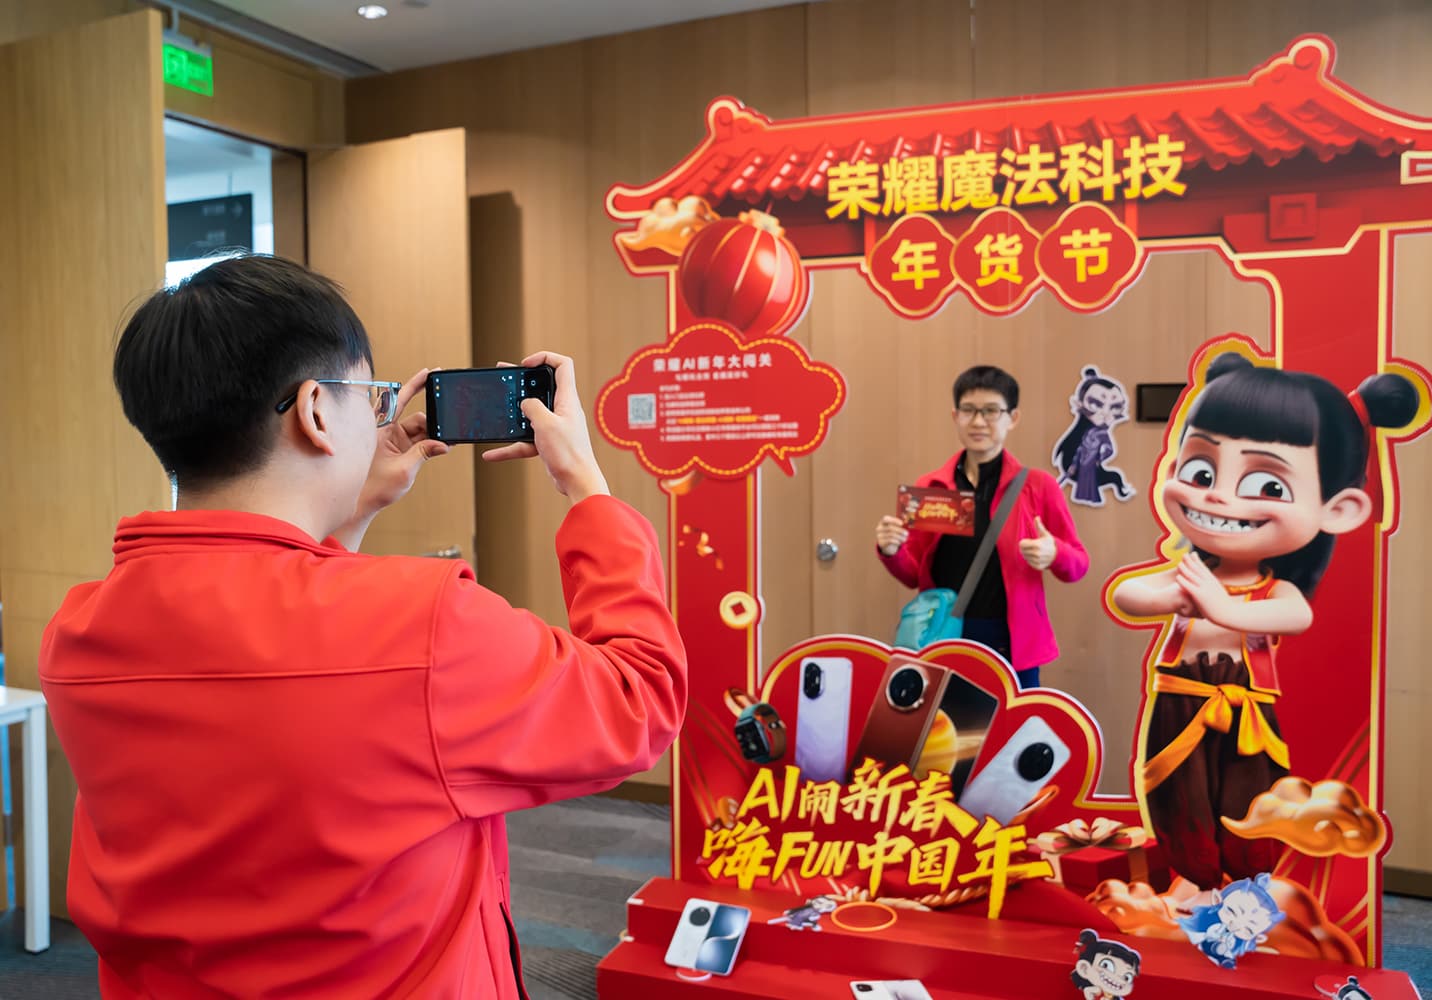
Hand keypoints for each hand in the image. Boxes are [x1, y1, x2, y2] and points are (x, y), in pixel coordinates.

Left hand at [355, 368, 449, 519]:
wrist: (362, 504)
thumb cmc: (372, 488)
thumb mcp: (403, 470)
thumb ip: (424, 453)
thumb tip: (444, 444)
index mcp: (381, 429)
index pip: (401, 400)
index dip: (416, 385)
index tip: (430, 372)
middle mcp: (387, 431)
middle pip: (417, 418)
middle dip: (434, 423)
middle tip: (449, 426)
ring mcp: (394, 441)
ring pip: (421, 431)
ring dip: (434, 437)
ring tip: (447, 443)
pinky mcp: (399, 450)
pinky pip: (419, 442)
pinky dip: (430, 444)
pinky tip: (441, 446)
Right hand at [483, 351, 609, 502]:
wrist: (578, 483)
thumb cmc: (569, 453)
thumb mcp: (546, 424)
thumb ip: (533, 407)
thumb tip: (526, 404)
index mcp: (567, 399)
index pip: (563, 366)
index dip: (544, 358)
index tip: (525, 364)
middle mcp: (562, 410)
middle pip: (542, 386)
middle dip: (523, 380)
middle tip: (505, 375)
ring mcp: (555, 426)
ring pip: (531, 413)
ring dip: (514, 410)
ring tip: (496, 403)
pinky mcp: (548, 443)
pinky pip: (525, 440)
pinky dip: (509, 446)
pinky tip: (491, 453)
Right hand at [875, 515, 907, 555]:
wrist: (887, 545)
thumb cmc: (893, 533)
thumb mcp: (895, 527)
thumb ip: (900, 522)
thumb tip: (905, 517)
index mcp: (882, 522)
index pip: (886, 519)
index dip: (894, 520)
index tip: (902, 523)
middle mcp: (879, 528)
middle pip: (890, 528)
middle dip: (900, 530)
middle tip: (907, 533)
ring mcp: (879, 535)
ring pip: (891, 535)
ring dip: (900, 537)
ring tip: (905, 539)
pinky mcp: (881, 542)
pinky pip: (890, 541)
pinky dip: (896, 541)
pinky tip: (900, 542)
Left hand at [1018, 516, 1056, 570]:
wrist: (1058, 555)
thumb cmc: (1050, 543)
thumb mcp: (1045, 534)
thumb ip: (1039, 526)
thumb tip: (1037, 517)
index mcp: (1037, 545)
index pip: (1021, 544)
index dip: (1024, 542)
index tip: (1029, 541)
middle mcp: (1037, 554)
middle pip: (1022, 551)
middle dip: (1025, 548)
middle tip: (1032, 547)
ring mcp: (1037, 561)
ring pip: (1025, 557)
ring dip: (1028, 554)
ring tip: (1035, 552)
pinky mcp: (1037, 567)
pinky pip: (1029, 562)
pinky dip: (1031, 560)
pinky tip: (1037, 557)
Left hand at [1175, 552, 1232, 622]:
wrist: (1230, 614)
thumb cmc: (1226, 608)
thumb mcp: (1220, 595)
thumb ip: (1215, 589)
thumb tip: (1214, 587)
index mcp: (1214, 582)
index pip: (1204, 569)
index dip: (1197, 561)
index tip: (1193, 554)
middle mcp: (1209, 583)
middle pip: (1197, 569)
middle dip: (1190, 561)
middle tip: (1184, 554)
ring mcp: (1204, 588)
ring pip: (1192, 576)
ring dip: (1184, 569)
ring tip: (1178, 564)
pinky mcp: (1200, 596)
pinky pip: (1189, 586)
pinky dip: (1183, 581)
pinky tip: (1177, 577)